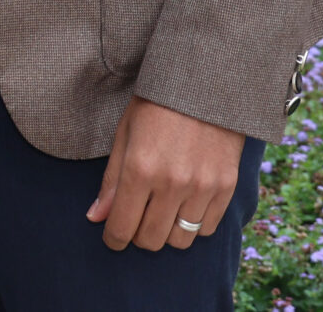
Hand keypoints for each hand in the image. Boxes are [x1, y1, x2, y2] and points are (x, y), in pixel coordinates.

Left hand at [87, 98, 244, 252]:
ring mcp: (202, 187)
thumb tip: (96, 217)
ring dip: (167, 232)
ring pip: (180, 240)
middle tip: (137, 218)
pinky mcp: (226, 186)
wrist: (206, 81)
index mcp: (140, 168)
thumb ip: (111, 180)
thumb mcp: (125, 133)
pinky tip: (186, 205)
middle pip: (150, 240)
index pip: (121, 227)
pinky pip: (208, 229)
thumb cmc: (158, 103)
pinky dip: (194, 224)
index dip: (113, 238)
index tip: (113, 235)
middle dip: (137, 235)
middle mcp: (171, 183)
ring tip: (162, 211)